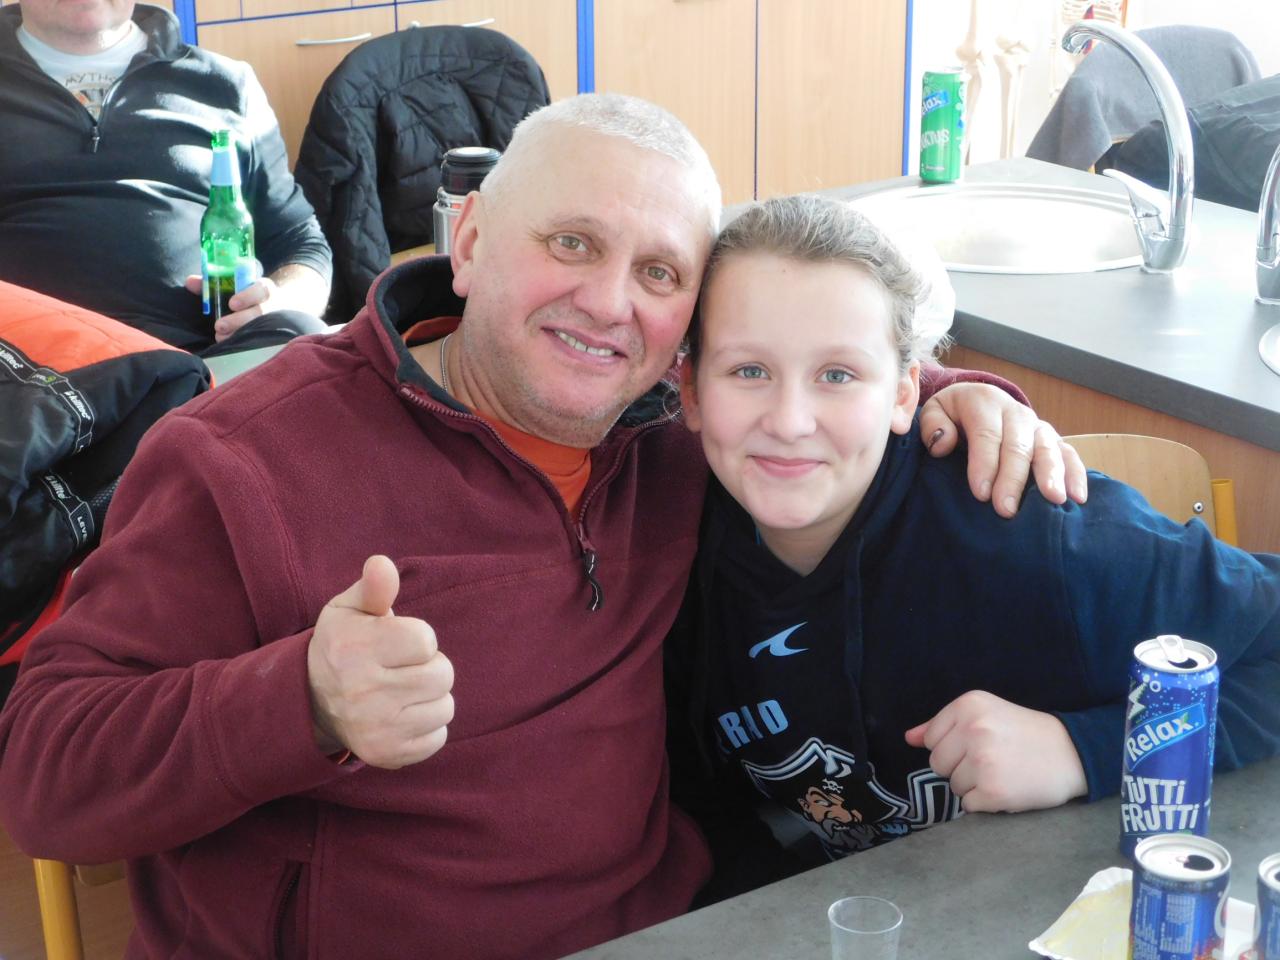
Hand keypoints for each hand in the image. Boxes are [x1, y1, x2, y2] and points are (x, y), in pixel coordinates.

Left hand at [184, 263, 328, 340]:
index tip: (232, 303)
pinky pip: (262, 343)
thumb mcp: (236, 286)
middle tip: (218, 326)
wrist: (280, 309)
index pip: (262, 290)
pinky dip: (247, 345)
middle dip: (238, 321)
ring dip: (239, 334)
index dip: (247, 296)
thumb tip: (191, 283)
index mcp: (264, 290)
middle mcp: (273, 306)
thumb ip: (213, 283)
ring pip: (260, 330)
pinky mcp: (273, 338)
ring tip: (220, 337)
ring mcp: (274, 323)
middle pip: (259, 313)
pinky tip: (232, 348)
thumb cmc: (249, 296)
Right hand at [306, 555, 454, 768]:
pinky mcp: (387, 755)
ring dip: (432, 697)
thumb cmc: (344, 645)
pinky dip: (428, 726)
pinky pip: (438, 737)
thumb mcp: (350, 610)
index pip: (425, 640)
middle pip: (442, 675)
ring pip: (445, 707)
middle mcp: (362, 692)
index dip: (418, 639)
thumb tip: (382, 564)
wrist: (313, 703)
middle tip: (404, 668)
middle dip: (430, 667)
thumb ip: (373, 588)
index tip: (397, 644)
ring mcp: (375, 729)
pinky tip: (403, 715)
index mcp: (354, 650)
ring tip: (404, 691)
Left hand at [903, 690, 1086, 812]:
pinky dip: (984, 802)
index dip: (951, 747)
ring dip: (973, 786)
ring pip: (952, 785)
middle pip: (937, 764)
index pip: (930, 739)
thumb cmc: (1024, 732)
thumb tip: (909, 738)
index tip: (977, 744)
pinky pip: (968, 805)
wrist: (1073, 753)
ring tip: (1002, 772)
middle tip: (991, 760)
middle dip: (959, 767)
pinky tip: (1006, 787)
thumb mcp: (985, 713)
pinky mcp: (993, 792)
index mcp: (968, 706)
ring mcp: (982, 762)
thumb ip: (942, 725)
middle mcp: (973, 730)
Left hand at [919, 383, 1087, 517]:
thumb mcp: (935, 410)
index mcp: (984, 402)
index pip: (986, 434)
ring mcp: (1038, 427)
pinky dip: (1076, 474)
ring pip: (1048, 448)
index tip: (981, 494)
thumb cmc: (953, 415)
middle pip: (1018, 445)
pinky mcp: (1054, 441)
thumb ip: (933, 425)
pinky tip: (1077, 498)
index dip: (984, 463)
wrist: (978, 401)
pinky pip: (1070, 454)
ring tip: (1054, 501)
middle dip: (1013, 479)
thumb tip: (943, 444)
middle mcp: (1016, 413)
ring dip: (1051, 476)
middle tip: (1007, 510)